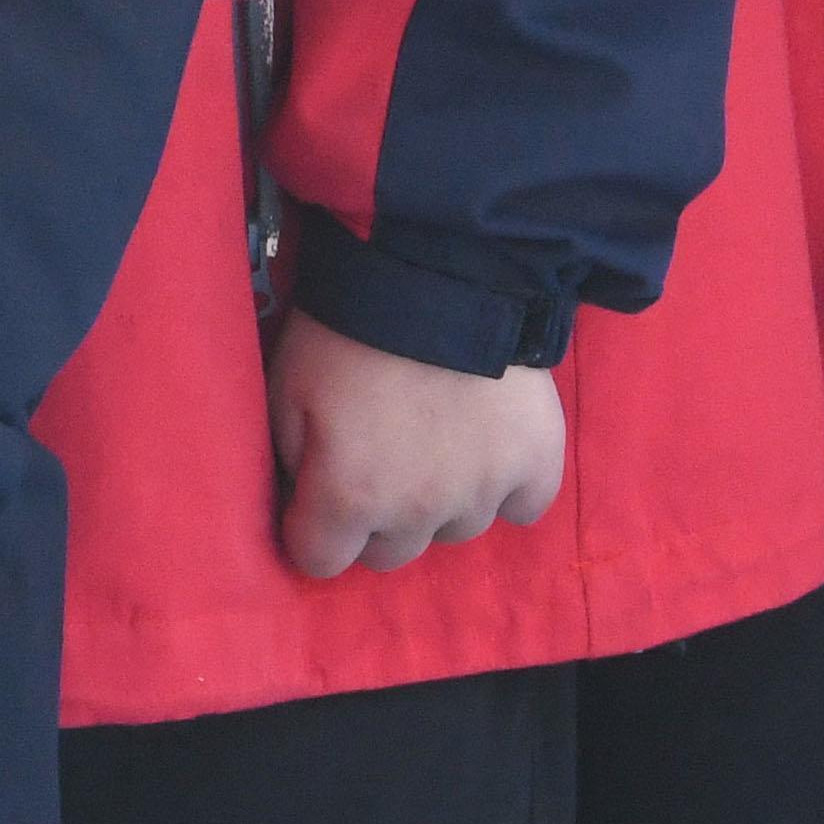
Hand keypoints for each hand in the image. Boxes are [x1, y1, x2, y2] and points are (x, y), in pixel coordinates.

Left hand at [268, 312, 565, 578]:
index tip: (317, 490)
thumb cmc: (349, 324)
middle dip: (376, 514)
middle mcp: (420, 512)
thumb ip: (289, 460)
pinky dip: (507, 483)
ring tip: (436, 430)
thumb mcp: (285, 387)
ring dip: (440, 496)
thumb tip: (302, 500)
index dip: (312, 524)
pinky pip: (524, 506)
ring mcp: (484, 490)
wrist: (439, 262)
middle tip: (379, 451)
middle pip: (391, 552)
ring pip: (455, 529)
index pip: (321, 560)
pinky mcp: (538, 462)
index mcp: (351, 497)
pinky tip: (488, 443)